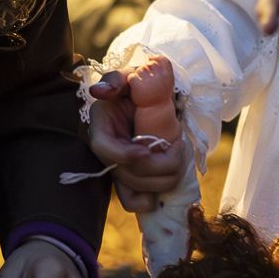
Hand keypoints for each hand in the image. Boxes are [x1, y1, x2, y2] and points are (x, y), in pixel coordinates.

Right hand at [85, 69, 188, 212]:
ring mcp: (116, 166)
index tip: (147, 151)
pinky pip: (134, 200)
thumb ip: (118, 80)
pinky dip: (150, 198)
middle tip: (177, 145)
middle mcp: (106, 149)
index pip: (103, 148)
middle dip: (158, 164)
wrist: (148, 99)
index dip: (125, 155)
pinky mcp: (128, 179)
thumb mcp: (130, 77)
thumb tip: (101, 91)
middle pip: (126, 173)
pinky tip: (163, 181)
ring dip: (164, 176)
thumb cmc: (138, 86)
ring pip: (137, 188)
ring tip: (176, 152)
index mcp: (101, 124)